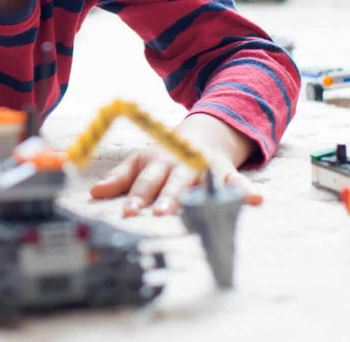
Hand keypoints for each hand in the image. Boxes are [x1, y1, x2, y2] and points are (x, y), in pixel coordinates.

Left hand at [88, 113, 264, 216]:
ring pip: (202, 182)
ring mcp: (204, 167)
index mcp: (157, 162)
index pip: (144, 181)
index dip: (136, 197)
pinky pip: (237, 180)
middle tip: (159, 214)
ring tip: (201, 210)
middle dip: (167, 198)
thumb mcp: (140, 162)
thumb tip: (93, 193)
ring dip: (203, 195)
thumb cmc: (164, 157)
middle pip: (172, 182)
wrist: (201, 134)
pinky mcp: (225, 170)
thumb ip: (119, 179)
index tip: (128, 213)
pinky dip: (246, 189)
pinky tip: (256, 200)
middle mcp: (180, 164)